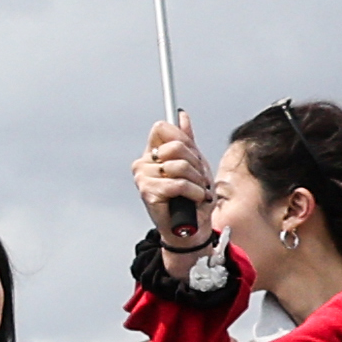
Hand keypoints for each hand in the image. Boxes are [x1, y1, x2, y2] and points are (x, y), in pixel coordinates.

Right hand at [131, 112, 213, 245]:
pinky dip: (194, 192)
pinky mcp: (148, 192)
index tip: (193, 155)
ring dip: (197, 181)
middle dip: (195, 163)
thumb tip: (181, 115)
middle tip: (198, 178)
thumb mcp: (195, 163)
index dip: (182, 139)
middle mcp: (143, 163)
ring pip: (179, 165)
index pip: (162, 128)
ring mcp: (143, 177)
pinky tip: (194, 199)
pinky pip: (178, 183)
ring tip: (197, 191)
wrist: (192, 226)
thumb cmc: (192, 197)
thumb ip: (187, 139)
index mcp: (152, 153)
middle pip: (175, 146)